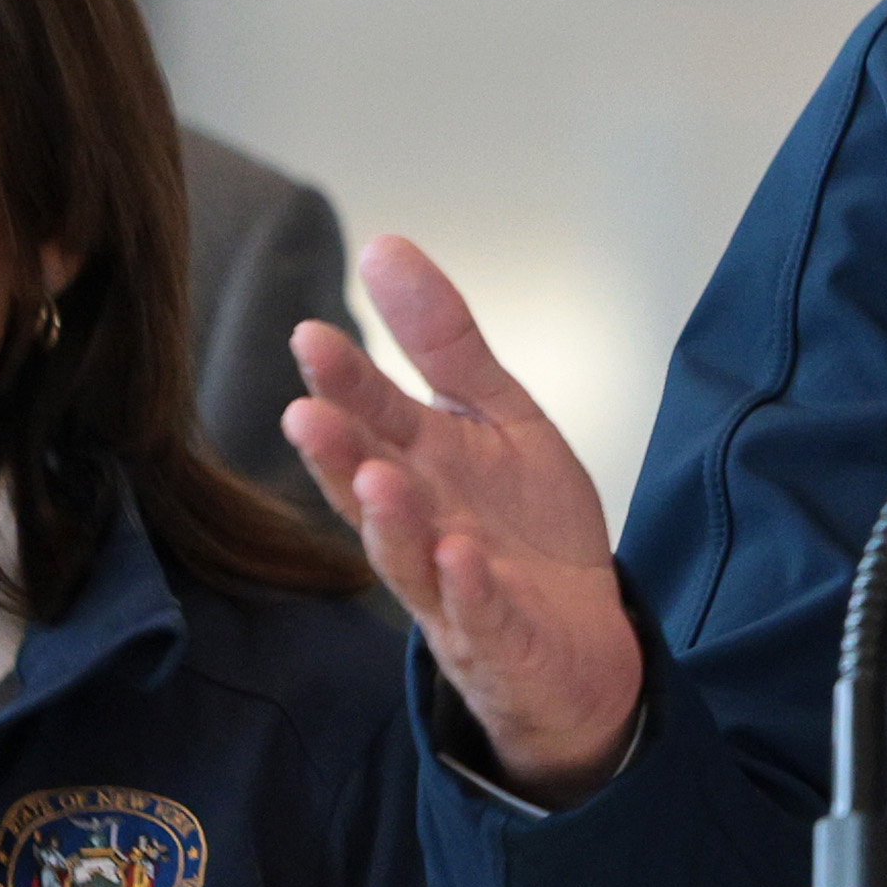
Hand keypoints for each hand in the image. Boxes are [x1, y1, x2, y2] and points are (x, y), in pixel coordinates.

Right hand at [281, 236, 643, 800]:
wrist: (580, 640)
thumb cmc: (525, 529)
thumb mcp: (498, 419)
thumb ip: (444, 344)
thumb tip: (383, 246)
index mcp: (418, 467)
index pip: (371, 419)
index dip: (343, 384)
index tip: (312, 337)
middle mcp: (420, 527)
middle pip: (368, 489)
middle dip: (339, 454)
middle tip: (307, 414)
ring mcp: (451, 590)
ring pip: (408, 558)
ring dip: (391, 521)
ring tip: (380, 478)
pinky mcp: (497, 640)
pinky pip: (480, 615)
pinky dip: (470, 589)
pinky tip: (463, 557)